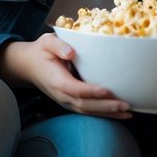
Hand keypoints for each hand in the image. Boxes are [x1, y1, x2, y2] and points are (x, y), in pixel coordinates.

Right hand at [4, 34, 131, 118]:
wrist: (29, 66)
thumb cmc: (41, 52)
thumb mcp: (46, 42)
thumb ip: (58, 45)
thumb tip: (71, 52)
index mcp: (55, 80)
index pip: (74, 89)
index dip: (90, 91)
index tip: (106, 90)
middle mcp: (61, 94)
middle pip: (84, 105)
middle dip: (105, 107)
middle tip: (124, 105)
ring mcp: (66, 101)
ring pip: (87, 111)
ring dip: (108, 114)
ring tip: (127, 113)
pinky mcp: (71, 102)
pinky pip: (88, 111)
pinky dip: (104, 114)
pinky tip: (120, 114)